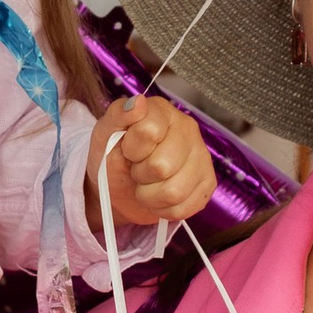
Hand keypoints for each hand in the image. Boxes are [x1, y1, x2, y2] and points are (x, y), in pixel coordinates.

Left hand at [85, 94, 217, 229]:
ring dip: (150, 196)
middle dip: (141, 175)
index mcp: (163, 112)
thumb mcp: (105, 133)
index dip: (132, 149)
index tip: (127, 150)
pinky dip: (163, 209)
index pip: (149, 132)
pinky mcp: (207, 184)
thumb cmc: (114, 156)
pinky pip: (184, 208)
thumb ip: (118, 114)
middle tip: (137, 170)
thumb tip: (137, 102)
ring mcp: (202, 157)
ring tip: (147, 184)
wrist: (119, 186)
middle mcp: (188, 130)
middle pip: (162, 166)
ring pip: (174, 192)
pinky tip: (159, 197)